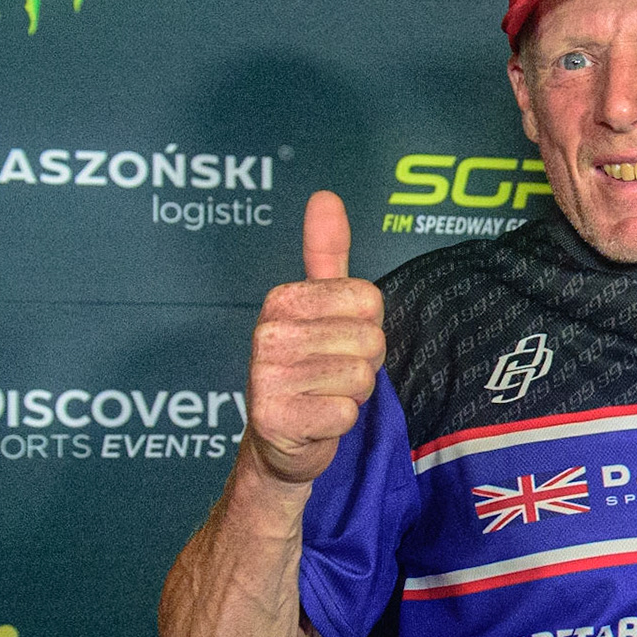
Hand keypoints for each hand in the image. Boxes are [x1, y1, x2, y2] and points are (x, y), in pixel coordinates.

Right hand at [243, 191, 384, 485]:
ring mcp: (266, 376)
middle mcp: (269, 332)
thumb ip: (326, 253)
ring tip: (323, 395)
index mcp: (283, 299)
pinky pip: (346, 413)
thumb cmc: (309, 368)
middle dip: (363, 363)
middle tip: (331, 374)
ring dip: (352, 394)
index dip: (366, 326)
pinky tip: (315, 420)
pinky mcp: (275, 418)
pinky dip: (340, 422)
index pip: (370, 300)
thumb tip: (325, 196)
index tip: (337, 341)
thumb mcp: (319, 307)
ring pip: (361, 377)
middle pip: (370, 339)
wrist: (281, 440)